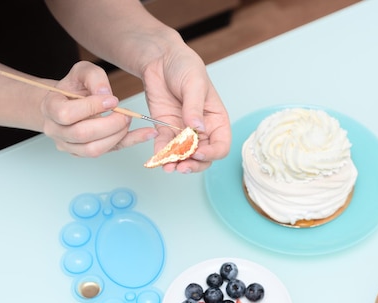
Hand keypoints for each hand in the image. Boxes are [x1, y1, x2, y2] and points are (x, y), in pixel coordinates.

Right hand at [40, 61, 157, 156]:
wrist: (67, 102)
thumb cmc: (74, 87)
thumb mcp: (82, 72)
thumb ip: (94, 77)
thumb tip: (105, 95)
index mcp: (50, 108)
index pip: (67, 114)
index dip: (91, 108)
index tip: (112, 100)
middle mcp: (55, 130)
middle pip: (82, 135)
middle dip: (109, 124)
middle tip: (125, 114)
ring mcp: (69, 145)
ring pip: (93, 149)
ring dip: (117, 136)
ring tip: (129, 120)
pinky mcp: (85, 153)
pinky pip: (109, 152)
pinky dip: (130, 142)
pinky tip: (146, 134)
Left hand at [141, 42, 230, 172]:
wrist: (160, 60)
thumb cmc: (185, 67)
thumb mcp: (194, 84)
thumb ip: (194, 107)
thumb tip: (197, 128)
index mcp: (216, 120)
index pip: (221, 145)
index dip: (212, 153)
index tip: (199, 153)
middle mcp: (202, 129)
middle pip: (204, 156)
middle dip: (194, 164)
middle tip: (183, 166)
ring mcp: (183, 131)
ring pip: (184, 156)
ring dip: (177, 164)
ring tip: (168, 167)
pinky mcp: (166, 130)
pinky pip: (165, 147)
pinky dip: (161, 155)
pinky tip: (157, 159)